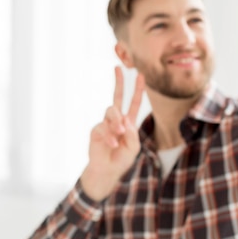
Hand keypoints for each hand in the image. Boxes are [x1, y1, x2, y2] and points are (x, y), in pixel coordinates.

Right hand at [80, 66, 144, 200]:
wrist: (107, 171)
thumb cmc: (122, 158)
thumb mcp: (133, 148)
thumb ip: (133, 135)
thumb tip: (125, 121)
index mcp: (128, 121)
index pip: (133, 102)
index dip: (138, 89)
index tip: (140, 75)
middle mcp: (116, 119)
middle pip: (117, 97)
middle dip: (119, 82)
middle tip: (118, 68)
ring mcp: (105, 124)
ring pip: (111, 111)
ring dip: (117, 121)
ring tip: (120, 133)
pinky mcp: (96, 131)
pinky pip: (103, 128)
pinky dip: (110, 136)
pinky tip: (113, 144)